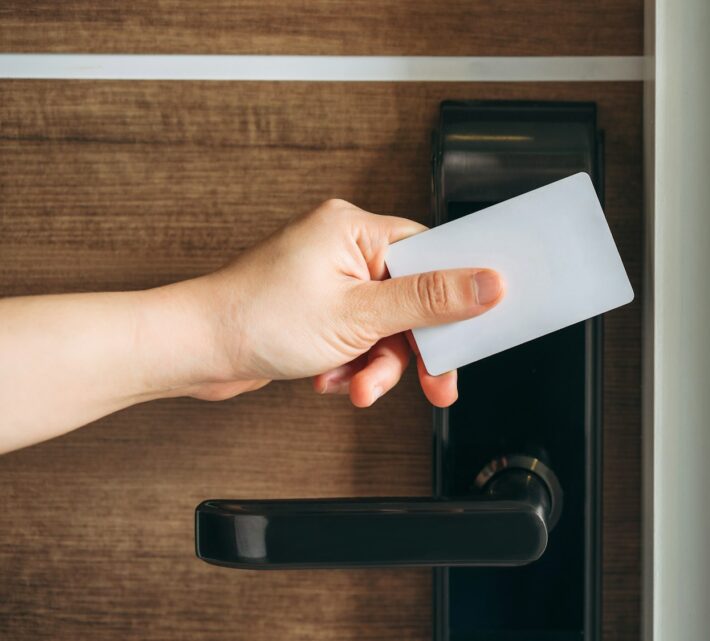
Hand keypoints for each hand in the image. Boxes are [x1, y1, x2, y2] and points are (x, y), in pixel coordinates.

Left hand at [182, 199, 502, 407]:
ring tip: (358, 387)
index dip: (458, 292)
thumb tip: (486, 284)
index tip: (476, 324)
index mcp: (355, 228)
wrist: (194, 351)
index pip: (433, 253)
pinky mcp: (319, 308)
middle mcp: (344, 247)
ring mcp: (330, 279)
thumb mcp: (360, 315)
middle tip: (434, 382)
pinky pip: (360, 337)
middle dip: (413, 348)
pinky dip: (353, 364)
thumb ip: (430, 301)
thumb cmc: (256, 320)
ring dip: (377, 364)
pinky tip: (332, 378)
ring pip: (387, 326)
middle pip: (413, 297)